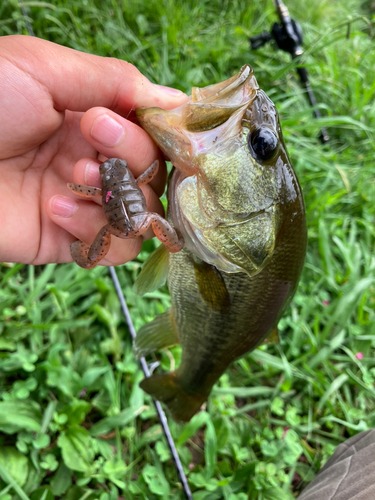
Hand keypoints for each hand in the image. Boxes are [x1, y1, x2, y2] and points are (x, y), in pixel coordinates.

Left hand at [0, 35, 186, 264]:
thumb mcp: (43, 68)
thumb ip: (114, 80)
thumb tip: (178, 100)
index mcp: (93, 120)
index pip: (152, 135)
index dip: (155, 131)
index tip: (143, 118)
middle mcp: (94, 164)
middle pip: (153, 175)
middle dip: (130, 153)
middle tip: (91, 133)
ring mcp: (84, 205)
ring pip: (142, 215)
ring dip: (117, 196)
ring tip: (73, 176)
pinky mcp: (68, 242)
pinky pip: (114, 249)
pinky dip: (95, 230)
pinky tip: (55, 209)